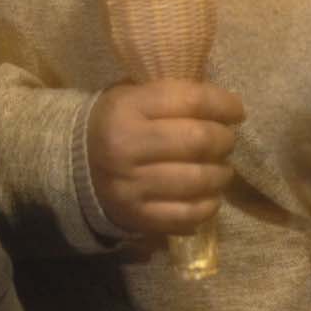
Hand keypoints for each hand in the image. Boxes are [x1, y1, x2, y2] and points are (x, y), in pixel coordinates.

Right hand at [89, 78, 243, 239]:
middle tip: (227, 141)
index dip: (223, 104)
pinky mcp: (137, 216)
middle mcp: (126, 146)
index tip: (237, 110)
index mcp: (127, 108)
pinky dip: (208, 206)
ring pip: (198, 180)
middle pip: (198, 140)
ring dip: (221, 174)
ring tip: (221, 169)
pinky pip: (187, 214)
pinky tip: (210, 196)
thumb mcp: (133, 96)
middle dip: (225, 140)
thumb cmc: (117, 123)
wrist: (74, 167)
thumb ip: (173, 94)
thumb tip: (225, 103)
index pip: (191, 100)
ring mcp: (130, 185)